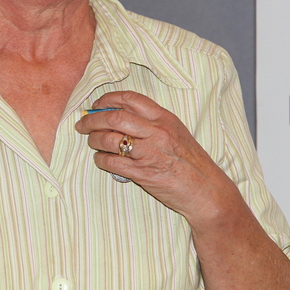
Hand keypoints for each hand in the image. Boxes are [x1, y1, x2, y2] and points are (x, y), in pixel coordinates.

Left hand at [75, 90, 236, 224]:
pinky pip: (112, 162)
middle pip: (114, 117)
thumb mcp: (175, 132)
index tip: (96, 105)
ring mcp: (149, 152)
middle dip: (92, 119)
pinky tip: (101, 160)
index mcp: (164, 118)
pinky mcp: (143, 173)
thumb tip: (117, 116)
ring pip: (109, 138)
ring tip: (92, 142)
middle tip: (82, 124)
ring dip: (94, 139)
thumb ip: (151, 123)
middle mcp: (156, 132)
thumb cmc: (190, 162)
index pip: (129, 98)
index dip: (107, 99)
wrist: (206, 191)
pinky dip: (101, 160)